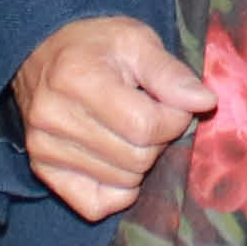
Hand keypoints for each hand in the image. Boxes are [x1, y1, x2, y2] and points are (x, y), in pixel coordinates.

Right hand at [13, 15, 212, 220]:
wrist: (42, 53)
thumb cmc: (95, 45)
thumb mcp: (135, 41)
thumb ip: (169, 73)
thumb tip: (205, 102)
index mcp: (77, 78)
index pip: (146, 126)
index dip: (174, 119)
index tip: (172, 103)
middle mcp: (53, 118)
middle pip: (136, 158)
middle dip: (158, 139)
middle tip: (149, 114)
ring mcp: (43, 148)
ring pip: (122, 182)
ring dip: (138, 161)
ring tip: (127, 129)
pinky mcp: (42, 170)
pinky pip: (96, 205)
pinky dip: (117, 189)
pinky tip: (114, 158)